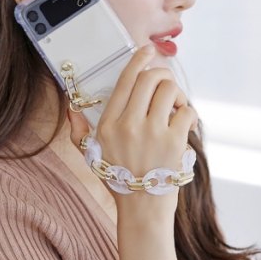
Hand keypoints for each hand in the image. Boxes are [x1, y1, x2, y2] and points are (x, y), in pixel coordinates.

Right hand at [68, 44, 198, 259]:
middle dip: (162, 75)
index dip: (138, 60)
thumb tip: (71, 107)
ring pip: (170, 91)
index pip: (125, 81)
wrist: (143, 209)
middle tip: (166, 87)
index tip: (147, 51)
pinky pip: (187, 112)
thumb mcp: (90, 155)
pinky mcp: (174, 142)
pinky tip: (184, 124)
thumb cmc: (119, 180)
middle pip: (150, 79)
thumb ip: (78, 131)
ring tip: (176, 107)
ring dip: (177, 94)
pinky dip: (189, 114)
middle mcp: (128, 125)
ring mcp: (152, 132)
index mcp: (108, 124)